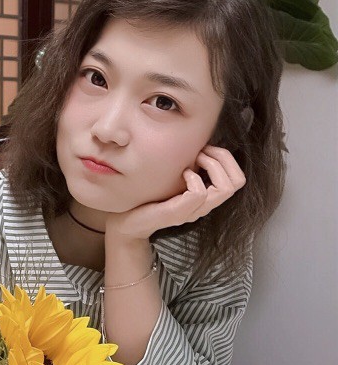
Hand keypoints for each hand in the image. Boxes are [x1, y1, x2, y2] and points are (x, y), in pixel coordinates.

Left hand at [106, 145, 245, 239]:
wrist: (126, 222)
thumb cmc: (148, 198)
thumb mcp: (173, 178)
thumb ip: (188, 166)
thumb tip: (198, 142)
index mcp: (205, 197)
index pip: (238, 179)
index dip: (227, 159)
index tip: (207, 149)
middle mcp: (203, 206)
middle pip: (237, 183)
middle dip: (222, 159)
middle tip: (201, 152)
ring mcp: (191, 211)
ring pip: (224, 189)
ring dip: (211, 166)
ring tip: (193, 161)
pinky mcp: (177, 213)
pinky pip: (198, 194)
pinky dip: (194, 178)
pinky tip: (181, 173)